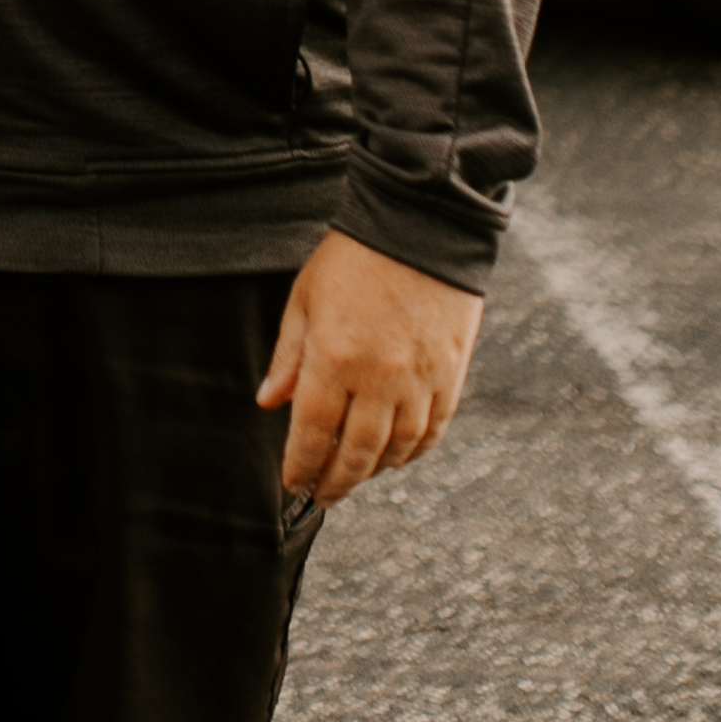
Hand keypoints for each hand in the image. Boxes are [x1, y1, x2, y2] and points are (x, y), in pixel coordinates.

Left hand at [257, 232, 481, 503]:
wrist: (421, 225)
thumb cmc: (354, 258)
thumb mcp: (306, 300)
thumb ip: (288, 357)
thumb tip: (270, 403)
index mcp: (334, 359)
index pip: (313, 433)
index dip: (301, 466)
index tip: (292, 484)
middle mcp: (379, 378)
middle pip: (356, 452)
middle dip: (335, 481)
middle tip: (321, 496)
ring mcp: (420, 380)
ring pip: (397, 449)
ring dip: (374, 471)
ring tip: (355, 477)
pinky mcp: (451, 375)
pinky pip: (433, 430)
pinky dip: (414, 451)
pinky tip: (398, 457)